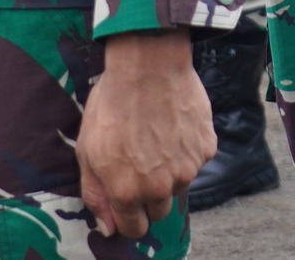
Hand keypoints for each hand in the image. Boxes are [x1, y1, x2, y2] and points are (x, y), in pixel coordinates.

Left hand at [77, 29, 211, 240]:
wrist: (149, 66)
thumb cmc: (112, 105)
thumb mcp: (88, 151)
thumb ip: (96, 194)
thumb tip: (108, 228)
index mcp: (127, 192)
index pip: (134, 228)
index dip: (128, 218)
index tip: (127, 203)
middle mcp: (160, 187)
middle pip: (159, 211)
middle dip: (149, 196)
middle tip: (140, 164)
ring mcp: (187, 168)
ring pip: (179, 185)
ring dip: (169, 172)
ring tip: (156, 137)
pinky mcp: (206, 148)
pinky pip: (196, 160)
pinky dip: (186, 150)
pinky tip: (173, 125)